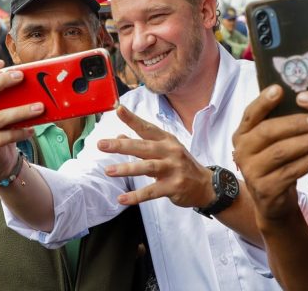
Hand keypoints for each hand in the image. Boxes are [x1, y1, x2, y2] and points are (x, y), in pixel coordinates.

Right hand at [0, 60, 40, 179]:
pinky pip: (5, 136)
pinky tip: (31, 130)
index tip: (1, 62)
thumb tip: (32, 83)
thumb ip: (6, 99)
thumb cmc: (0, 132)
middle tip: (21, 76)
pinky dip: (21, 132)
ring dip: (22, 111)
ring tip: (40, 107)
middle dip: (1, 82)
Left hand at [100, 106, 214, 207]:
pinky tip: (122, 199)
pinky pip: (152, 191)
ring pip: (147, 167)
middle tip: (102, 145)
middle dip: (121, 146)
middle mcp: (170, 151)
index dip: (132, 119)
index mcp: (166, 140)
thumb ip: (142, 145)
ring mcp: (173, 169)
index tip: (118, 109)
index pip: (146, 128)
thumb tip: (118, 137)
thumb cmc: (180, 165)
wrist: (205, 185)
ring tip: (108, 171)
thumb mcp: (164, 150)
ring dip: (126, 169)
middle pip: (143, 146)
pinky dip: (136, 196)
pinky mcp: (173, 186)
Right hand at [232, 85, 307, 225]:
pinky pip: (291, 171)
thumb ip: (280, 122)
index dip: (264, 101)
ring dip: (307, 142)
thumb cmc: (277, 163)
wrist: (273, 201)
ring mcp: (251, 171)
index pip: (251, 114)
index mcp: (242, 134)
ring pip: (281, 152)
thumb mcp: (272, 142)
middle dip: (295, 124)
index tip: (280, 89)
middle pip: (268, 132)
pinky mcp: (265, 189)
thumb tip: (306, 95)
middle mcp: (241, 151)